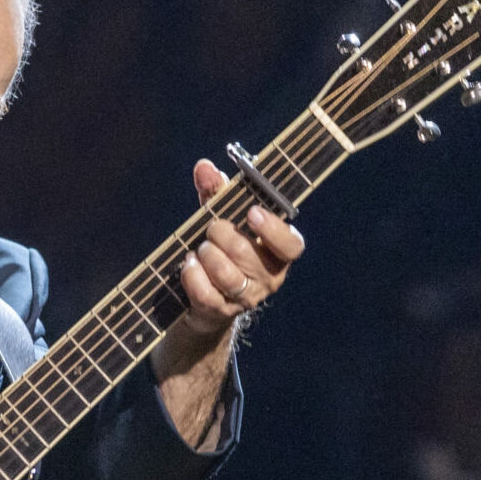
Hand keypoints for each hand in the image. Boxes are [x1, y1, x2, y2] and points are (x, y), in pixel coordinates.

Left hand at [170, 158, 303, 342]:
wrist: (205, 300)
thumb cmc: (221, 249)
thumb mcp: (222, 218)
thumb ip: (216, 192)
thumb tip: (204, 167)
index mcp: (279, 253)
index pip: (291, 246)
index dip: (273, 230)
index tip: (251, 213)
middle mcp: (269, 278)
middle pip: (246, 254)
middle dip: (220, 234)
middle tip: (212, 229)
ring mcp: (246, 298)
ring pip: (225, 274)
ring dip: (206, 254)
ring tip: (201, 249)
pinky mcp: (221, 312)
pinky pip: (205, 292)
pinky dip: (191, 273)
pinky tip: (189, 264)